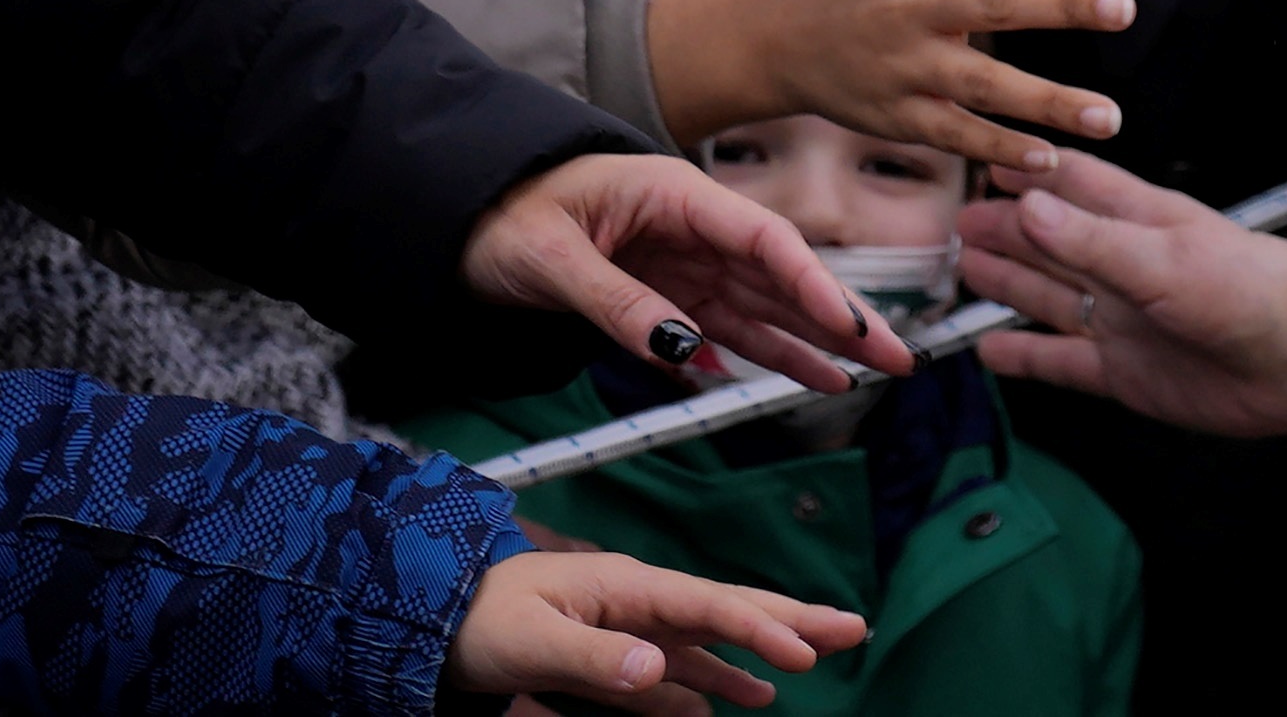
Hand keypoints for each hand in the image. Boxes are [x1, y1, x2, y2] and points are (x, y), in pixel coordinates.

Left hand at [445, 545, 861, 712]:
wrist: (434, 619)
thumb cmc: (481, 621)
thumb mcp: (534, 640)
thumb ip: (597, 657)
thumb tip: (661, 670)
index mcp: (626, 585)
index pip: (708, 605)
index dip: (759, 628)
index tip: (803, 655)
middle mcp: (638, 600)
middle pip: (727, 608)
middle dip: (789, 619)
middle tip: (852, 628)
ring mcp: (630, 627)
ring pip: (711, 640)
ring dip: (761, 650)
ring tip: (812, 661)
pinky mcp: (614, 656)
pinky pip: (677, 671)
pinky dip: (713, 683)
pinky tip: (739, 700)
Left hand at [459, 150, 903, 396]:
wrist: (457, 212)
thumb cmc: (501, 213)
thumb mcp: (553, 258)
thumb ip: (619, 302)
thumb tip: (684, 348)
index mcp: (671, 193)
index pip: (760, 237)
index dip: (812, 282)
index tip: (852, 325)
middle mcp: (687, 227)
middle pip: (777, 275)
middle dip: (838, 318)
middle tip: (896, 359)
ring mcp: (678, 263)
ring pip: (758, 308)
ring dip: (810, 344)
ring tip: (864, 379)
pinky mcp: (661, 293)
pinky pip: (720, 328)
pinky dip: (758, 354)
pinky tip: (797, 379)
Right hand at [640, 0, 1150, 168]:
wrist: (767, 28)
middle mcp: (915, 1)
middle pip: (1000, 3)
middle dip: (1064, 5)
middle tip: (1124, 8)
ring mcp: (904, 63)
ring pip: (987, 84)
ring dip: (1052, 101)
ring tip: (1111, 116)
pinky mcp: (893, 114)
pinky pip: (956, 135)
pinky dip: (1001, 147)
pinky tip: (1049, 158)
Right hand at [960, 152, 1286, 439]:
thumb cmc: (1253, 291)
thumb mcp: (1163, 259)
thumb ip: (1091, 239)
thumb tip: (1025, 204)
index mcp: (1138, 221)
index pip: (1073, 186)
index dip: (1031, 174)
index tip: (987, 159)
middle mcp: (1125, 267)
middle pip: (1051, 243)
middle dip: (1005, 230)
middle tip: (957, 220)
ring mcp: (1124, 321)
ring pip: (1051, 298)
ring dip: (1009, 283)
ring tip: (964, 267)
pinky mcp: (1127, 373)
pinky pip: (1064, 362)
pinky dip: (1027, 358)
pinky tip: (992, 351)